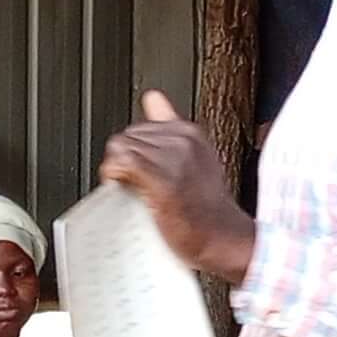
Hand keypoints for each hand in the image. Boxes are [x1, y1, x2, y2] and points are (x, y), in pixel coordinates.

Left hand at [98, 89, 251, 276]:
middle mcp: (183, 139)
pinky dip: (113, 174)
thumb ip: (172, 130)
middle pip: (127, 136)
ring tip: (129, 190)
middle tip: (132, 185)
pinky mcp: (163, 179)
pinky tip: (120, 188)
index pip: (141, 126)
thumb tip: (153, 97)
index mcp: (189, 132)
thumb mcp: (196, 157)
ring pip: (121, 147)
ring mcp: (174, 157)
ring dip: (116, 169)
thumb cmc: (206, 209)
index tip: (136, 171)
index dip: (133, 149)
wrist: (223, 239)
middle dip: (123, 160)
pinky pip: (122, 163)